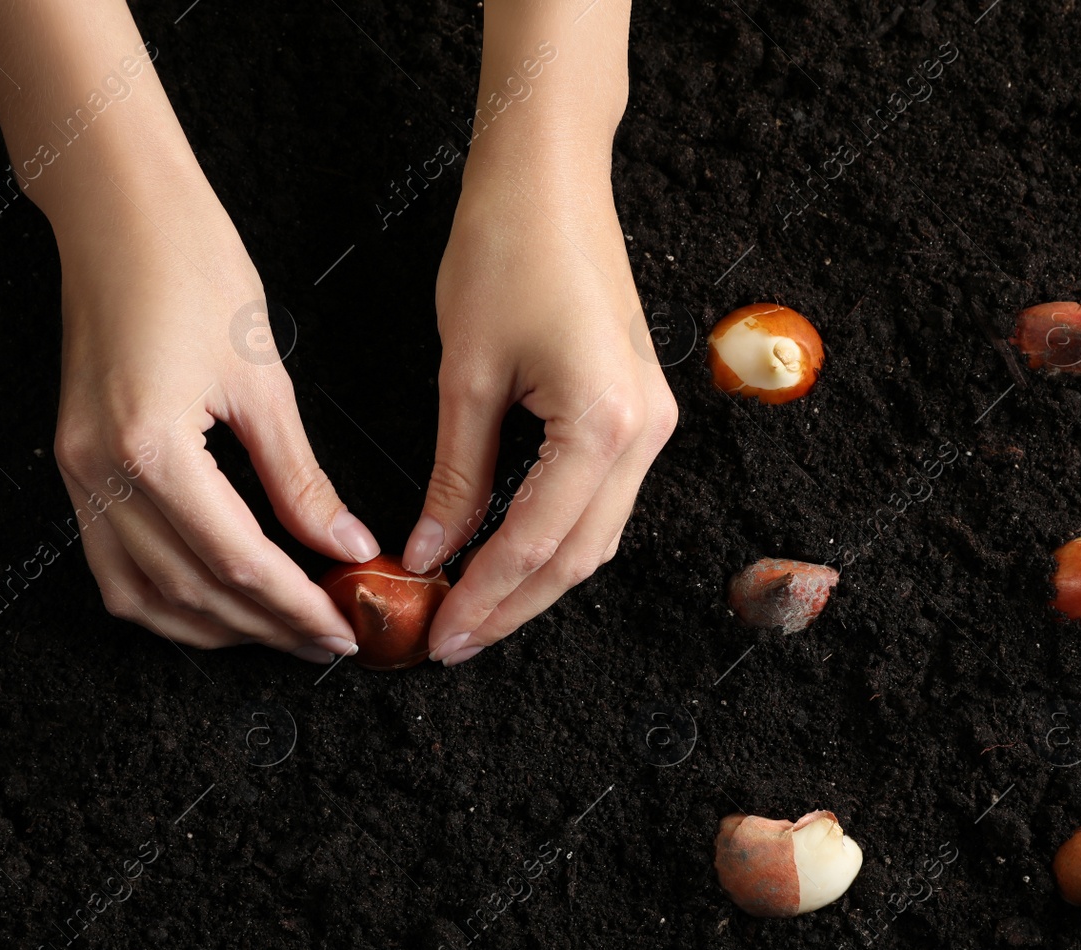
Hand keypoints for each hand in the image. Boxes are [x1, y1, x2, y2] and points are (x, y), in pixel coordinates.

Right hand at [50, 163, 378, 662]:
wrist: (117, 212)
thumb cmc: (192, 267)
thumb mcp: (262, 379)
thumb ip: (299, 478)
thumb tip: (345, 544)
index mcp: (151, 449)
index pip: (237, 562)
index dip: (297, 605)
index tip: (347, 627)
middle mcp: (100, 474)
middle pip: (191, 592)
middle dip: (266, 627)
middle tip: (329, 638)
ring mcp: (76, 474)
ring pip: (142, 597)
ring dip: (214, 627)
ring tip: (280, 628)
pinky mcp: (74, 465)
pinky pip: (112, 564)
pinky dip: (166, 598)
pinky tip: (216, 600)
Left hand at [401, 158, 677, 665]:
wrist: (550, 177)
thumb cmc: (505, 251)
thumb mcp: (465, 375)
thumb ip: (454, 476)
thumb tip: (430, 552)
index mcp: (603, 424)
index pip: (536, 543)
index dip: (483, 599)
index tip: (436, 635)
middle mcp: (644, 433)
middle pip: (578, 557)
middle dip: (512, 607)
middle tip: (448, 641)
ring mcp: (650, 423)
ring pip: (593, 536)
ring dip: (533, 580)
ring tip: (471, 611)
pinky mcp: (637, 409)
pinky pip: (598, 499)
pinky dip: (551, 536)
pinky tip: (505, 555)